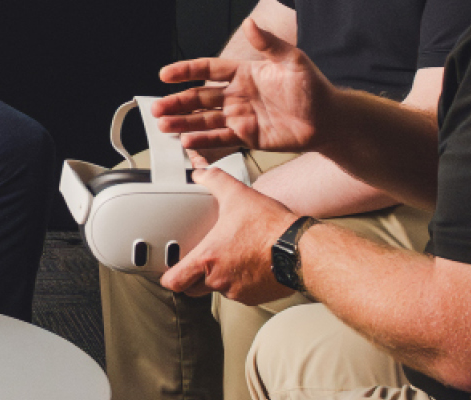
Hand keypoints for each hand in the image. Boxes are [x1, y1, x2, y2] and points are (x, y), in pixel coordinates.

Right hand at [152, 22, 333, 154]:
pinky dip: (203, 140)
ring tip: (164, 126)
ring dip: (184, 122)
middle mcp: (237, 95)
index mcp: (244, 73)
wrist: (329, 120)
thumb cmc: (314, 89)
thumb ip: (269, 44)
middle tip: (157, 107)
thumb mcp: (293, 61)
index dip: (186, 71)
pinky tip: (187, 141)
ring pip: (204, 119)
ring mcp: (240, 116)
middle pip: (199, 97)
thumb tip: (250, 23)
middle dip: (177, 102)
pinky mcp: (247, 137)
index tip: (166, 74)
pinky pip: (220, 138)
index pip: (208, 69)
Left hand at [159, 166, 297, 304]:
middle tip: (201, 259)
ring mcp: (238, 291)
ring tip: (232, 255)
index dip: (169, 276)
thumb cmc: (271, 226)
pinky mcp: (255, 297)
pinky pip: (240, 293)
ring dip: (221, 276)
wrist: (301, 249)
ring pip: (219, 289)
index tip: (170, 270)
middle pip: (193, 288)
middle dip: (193, 276)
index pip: (174, 282)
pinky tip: (250, 263)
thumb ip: (213, 180)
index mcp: (208, 258)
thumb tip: (200, 172)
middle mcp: (220, 280)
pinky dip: (242, 281)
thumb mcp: (237, 195)